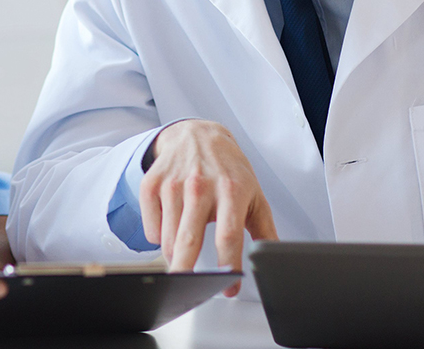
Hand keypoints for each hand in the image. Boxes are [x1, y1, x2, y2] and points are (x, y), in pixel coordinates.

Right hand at [140, 119, 276, 295]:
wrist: (197, 134)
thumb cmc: (228, 169)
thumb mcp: (253, 195)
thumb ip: (265, 230)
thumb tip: (272, 259)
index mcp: (230, 190)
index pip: (229, 235)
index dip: (229, 265)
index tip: (229, 288)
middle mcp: (200, 186)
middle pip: (189, 239)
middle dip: (186, 271)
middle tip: (188, 289)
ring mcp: (173, 184)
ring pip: (167, 239)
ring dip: (175, 257)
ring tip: (186, 252)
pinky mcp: (152, 184)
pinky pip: (151, 229)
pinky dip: (159, 238)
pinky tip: (171, 227)